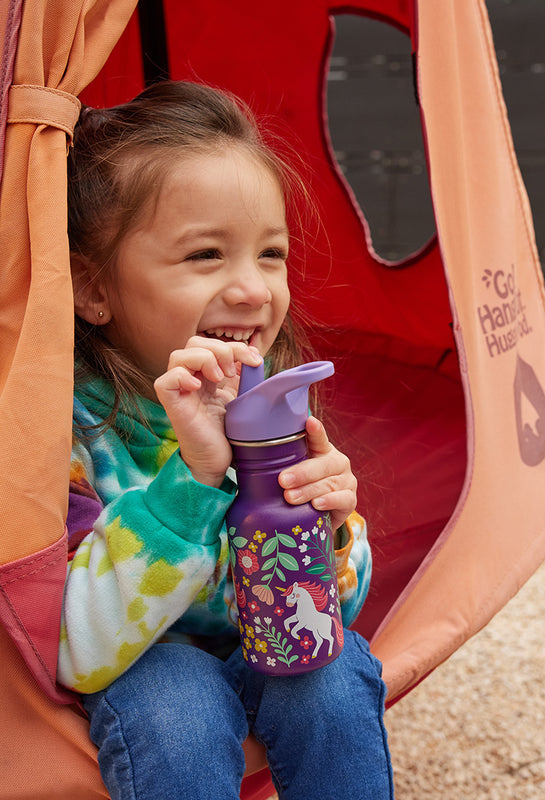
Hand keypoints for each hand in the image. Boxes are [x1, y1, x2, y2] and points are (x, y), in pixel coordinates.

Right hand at [154, 336, 261, 486]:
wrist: (218, 460)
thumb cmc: (227, 432)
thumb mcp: (241, 396)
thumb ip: (244, 375)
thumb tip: (252, 354)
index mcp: (206, 375)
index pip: (212, 344)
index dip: (234, 346)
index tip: (254, 360)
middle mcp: (190, 379)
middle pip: (194, 343)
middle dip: (220, 349)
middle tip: (233, 371)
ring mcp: (179, 391)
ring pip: (178, 356)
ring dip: (205, 359)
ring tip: (219, 378)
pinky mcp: (171, 405)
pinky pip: (165, 380)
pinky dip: (182, 377)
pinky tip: (198, 388)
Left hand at [278, 416, 356, 532]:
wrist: (317, 518)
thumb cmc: (299, 490)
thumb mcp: (289, 474)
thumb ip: (276, 462)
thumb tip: (240, 451)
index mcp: (321, 450)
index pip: (318, 437)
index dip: (315, 431)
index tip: (309, 423)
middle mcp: (337, 462)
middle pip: (324, 464)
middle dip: (302, 472)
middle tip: (282, 480)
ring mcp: (346, 481)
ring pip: (329, 483)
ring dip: (309, 490)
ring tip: (290, 497)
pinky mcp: (351, 500)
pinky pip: (343, 499)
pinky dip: (329, 501)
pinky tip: (316, 504)